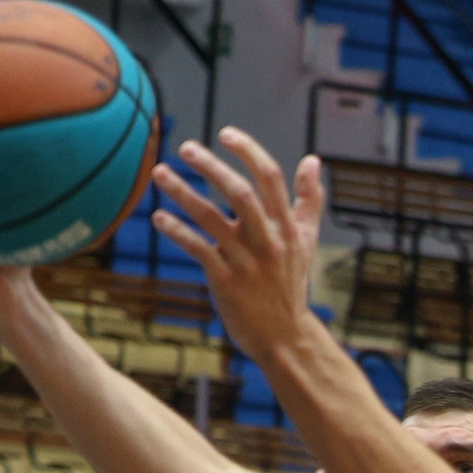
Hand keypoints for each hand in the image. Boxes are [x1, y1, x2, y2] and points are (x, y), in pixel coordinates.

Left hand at [151, 129, 324, 360]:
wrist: (285, 338)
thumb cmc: (291, 286)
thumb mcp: (306, 241)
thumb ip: (310, 200)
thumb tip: (313, 161)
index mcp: (286, 227)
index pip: (269, 178)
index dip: (248, 151)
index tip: (225, 133)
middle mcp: (268, 241)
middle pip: (239, 193)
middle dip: (211, 166)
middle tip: (186, 148)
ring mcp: (247, 263)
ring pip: (211, 218)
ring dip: (182, 193)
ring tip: (159, 173)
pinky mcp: (227, 282)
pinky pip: (198, 250)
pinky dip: (177, 232)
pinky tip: (160, 217)